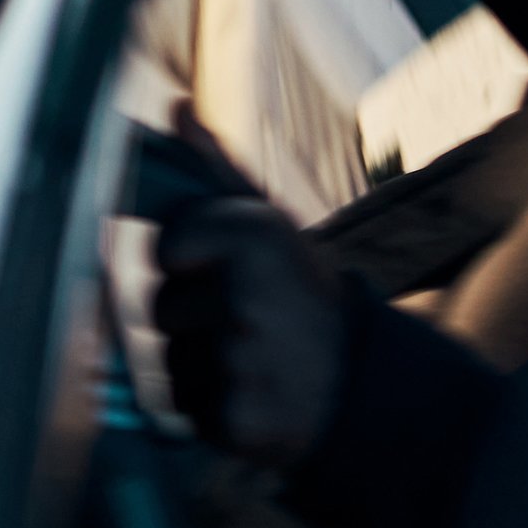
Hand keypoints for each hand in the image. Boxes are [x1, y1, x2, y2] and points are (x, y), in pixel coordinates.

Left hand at [153, 184, 348, 467]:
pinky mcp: (238, 420)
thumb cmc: (300, 294)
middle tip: (248, 320)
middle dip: (193, 316)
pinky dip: (210, 407)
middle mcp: (246, 295)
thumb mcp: (271, 224)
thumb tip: (174, 108)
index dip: (188, 262)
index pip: (165, 247)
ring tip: (252, 358)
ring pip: (169, 359)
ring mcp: (243, 361)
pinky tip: (254, 395)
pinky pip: (184, 407)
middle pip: (161, 307)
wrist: (367, 384)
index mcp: (253, 234)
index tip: (227, 270)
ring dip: (199, 364)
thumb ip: (215, 167)